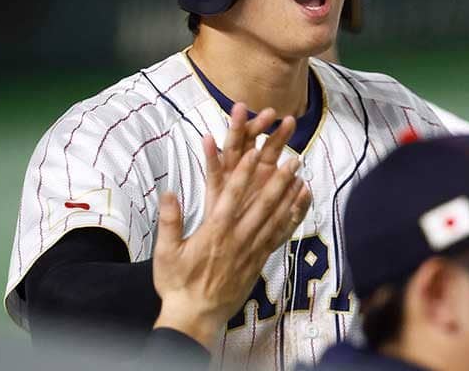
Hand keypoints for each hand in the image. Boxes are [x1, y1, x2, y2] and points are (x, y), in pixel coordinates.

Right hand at [152, 103, 311, 349]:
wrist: (195, 317)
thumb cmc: (178, 284)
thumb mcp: (166, 253)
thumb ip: (169, 221)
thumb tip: (168, 192)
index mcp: (214, 232)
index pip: (231, 196)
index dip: (244, 173)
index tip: (254, 152)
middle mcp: (237, 238)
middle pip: (262, 204)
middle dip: (279, 180)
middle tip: (293, 159)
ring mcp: (251, 250)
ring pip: (275, 218)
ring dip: (289, 196)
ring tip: (302, 176)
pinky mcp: (259, 261)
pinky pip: (279, 236)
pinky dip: (291, 220)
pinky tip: (300, 206)